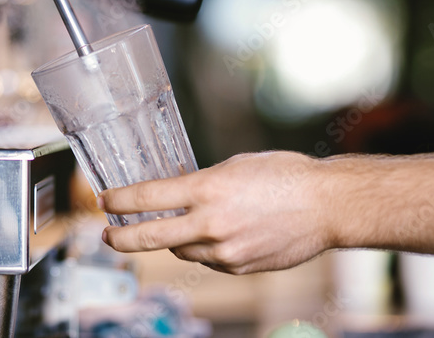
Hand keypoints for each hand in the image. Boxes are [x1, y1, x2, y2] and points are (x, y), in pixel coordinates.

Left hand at [99, 151, 334, 273]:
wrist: (327, 205)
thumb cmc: (284, 176)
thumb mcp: (234, 166)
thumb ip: (202, 183)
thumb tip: (178, 194)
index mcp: (207, 189)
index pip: (147, 198)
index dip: (119, 200)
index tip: (105, 201)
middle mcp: (211, 224)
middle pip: (149, 236)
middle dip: (121, 238)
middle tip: (107, 237)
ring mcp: (225, 251)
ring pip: (181, 250)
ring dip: (172, 239)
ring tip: (179, 226)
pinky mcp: (240, 267)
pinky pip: (208, 261)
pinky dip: (204, 249)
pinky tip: (217, 235)